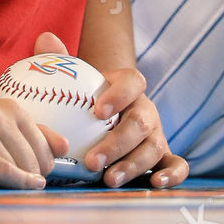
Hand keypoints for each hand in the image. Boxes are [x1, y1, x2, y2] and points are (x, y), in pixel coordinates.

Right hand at [0, 99, 69, 189]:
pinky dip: (15, 183)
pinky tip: (23, 189)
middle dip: (35, 179)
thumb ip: (25, 137)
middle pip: (37, 158)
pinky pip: (1, 171)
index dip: (47, 168)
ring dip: (20, 186)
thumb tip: (64, 146)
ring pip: (20, 165)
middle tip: (20, 195)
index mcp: (6, 107)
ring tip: (6, 195)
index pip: (46, 146)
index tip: (39, 184)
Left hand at [34, 30, 188, 190]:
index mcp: (128, 86)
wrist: (105, 122)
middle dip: (117, 142)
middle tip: (91, 161)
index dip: (118, 95)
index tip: (97, 111)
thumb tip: (46, 39)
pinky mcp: (165, 157)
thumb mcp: (74, 80)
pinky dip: (173, 174)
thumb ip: (59, 59)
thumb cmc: (85, 100)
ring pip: (153, 147)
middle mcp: (146, 109)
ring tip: (108, 179)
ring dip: (132, 164)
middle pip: (140, 121)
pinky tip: (155, 183)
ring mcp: (157, 134)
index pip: (132, 81)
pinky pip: (178, 165)